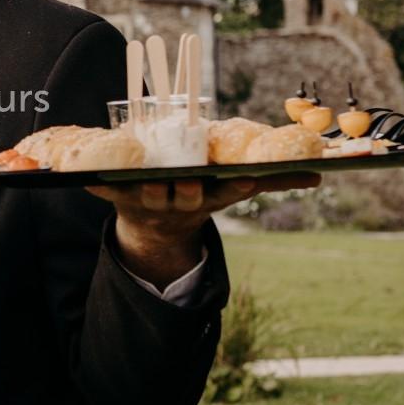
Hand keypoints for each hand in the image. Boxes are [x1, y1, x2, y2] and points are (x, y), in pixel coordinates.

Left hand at [85, 173, 320, 288]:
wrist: (157, 229)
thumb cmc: (200, 194)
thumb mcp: (233, 188)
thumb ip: (274, 180)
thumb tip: (321, 174)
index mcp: (208, 197)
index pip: (226, 192)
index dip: (234, 187)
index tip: (242, 179)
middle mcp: (180, 201)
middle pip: (185, 196)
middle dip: (185, 189)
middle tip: (186, 178)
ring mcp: (149, 201)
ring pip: (148, 195)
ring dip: (145, 188)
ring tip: (144, 178)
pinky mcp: (119, 198)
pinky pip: (104, 192)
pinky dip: (93, 186)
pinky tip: (83, 177)